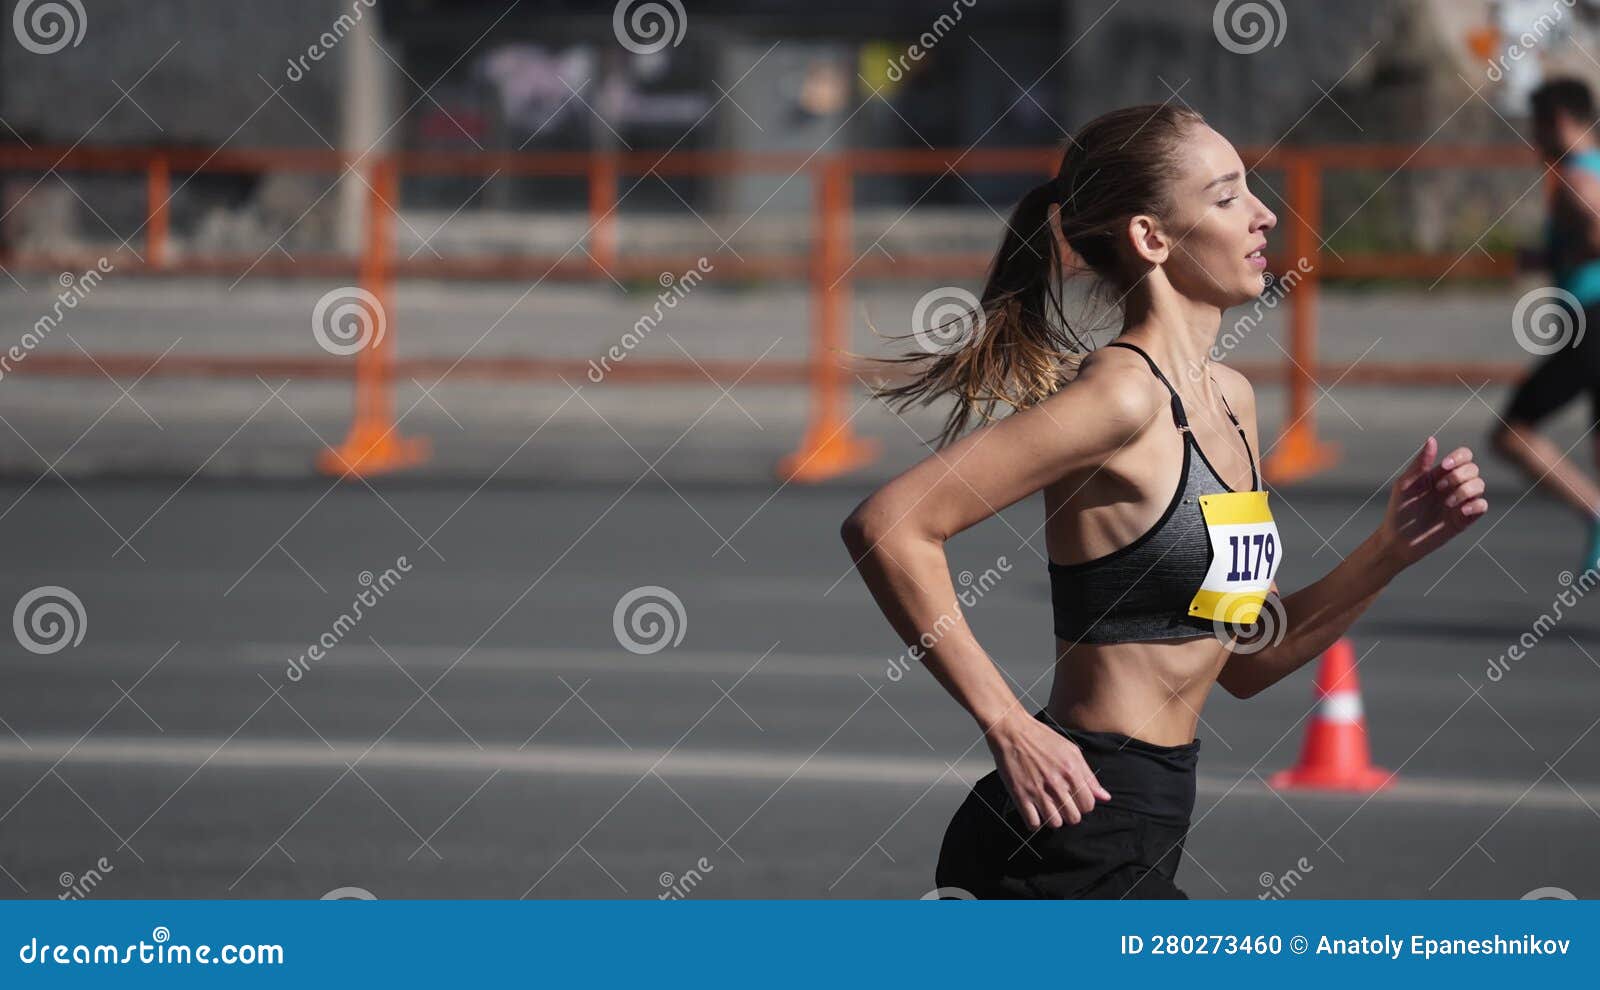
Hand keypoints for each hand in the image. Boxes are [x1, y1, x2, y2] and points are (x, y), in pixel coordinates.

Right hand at [983, 710, 1110, 828]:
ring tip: (1048, 808)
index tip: (1075, 800)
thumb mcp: (1071, 751)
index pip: (1088, 805)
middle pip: (1073, 818)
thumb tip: (1104, 797)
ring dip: (1053, 819)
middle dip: (1070, 814)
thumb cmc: (1041, 738)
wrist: (1012, 731)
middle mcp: (1056, 783)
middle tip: (1062, 805)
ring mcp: (1038, 791)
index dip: (1083, 805)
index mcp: (1071, 772)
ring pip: (1055, 823)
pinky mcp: (1020, 796)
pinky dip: (1034, 822)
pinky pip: (1033, 824)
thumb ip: (1089, 776)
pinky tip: (1034, 812)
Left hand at [1377, 436, 1488, 569]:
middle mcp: (1453, 485)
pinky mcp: (1465, 518)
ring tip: (1448, 503)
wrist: (1399, 540)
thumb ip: (1420, 463)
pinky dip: (1476, 505)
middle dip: (1458, 476)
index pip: (1463, 456)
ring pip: (1480, 485)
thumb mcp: (1406, 484)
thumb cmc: (1399, 510)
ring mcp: (1460, 501)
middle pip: (1473, 469)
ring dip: (1465, 491)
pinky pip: (1483, 505)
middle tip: (1440, 488)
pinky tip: (1461, 511)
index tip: (1444, 466)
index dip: (1459, 457)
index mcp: (1439, 474)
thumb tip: (1432, 439)